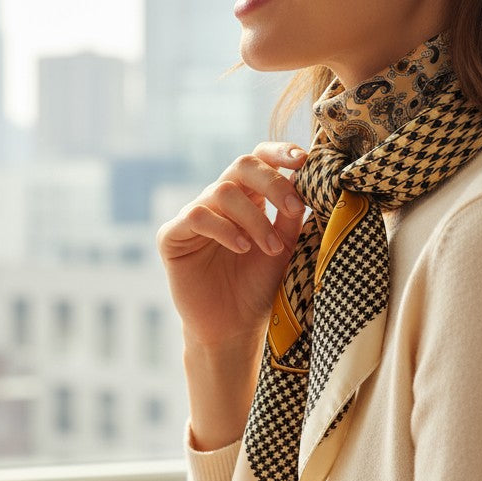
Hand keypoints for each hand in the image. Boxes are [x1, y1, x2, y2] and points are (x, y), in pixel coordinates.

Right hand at [157, 141, 306, 350]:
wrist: (233, 328)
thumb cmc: (258, 288)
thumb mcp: (283, 247)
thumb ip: (290, 214)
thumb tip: (309, 178)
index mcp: (247, 198)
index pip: (260, 159)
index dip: (280, 152)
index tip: (304, 160)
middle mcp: (219, 201)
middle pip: (242, 165)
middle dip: (272, 181)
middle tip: (294, 207)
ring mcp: (194, 215)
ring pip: (222, 191)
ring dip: (254, 218)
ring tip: (270, 249)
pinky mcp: (172, 236)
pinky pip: (196, 215)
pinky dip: (224, 229)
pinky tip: (243, 248)